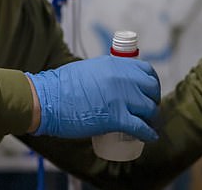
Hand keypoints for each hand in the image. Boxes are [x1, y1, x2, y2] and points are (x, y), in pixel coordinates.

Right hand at [25, 56, 160, 140]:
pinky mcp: (116, 117)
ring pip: (149, 108)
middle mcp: (123, 78)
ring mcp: (121, 97)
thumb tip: (117, 81)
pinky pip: (141, 126)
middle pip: (152, 89)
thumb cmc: (62, 86)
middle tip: (147, 110)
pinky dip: (148, 133)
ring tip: (148, 125)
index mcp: (116, 64)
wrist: (48, 99)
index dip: (152, 83)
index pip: (147, 71)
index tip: (149, 92)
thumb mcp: (90, 69)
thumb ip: (107, 73)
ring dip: (152, 118)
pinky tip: (150, 137)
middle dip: (153, 101)